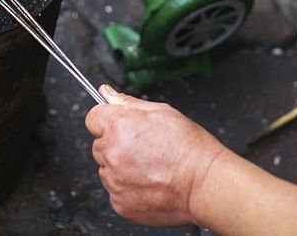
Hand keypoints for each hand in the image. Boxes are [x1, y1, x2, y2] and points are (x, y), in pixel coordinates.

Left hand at [85, 85, 226, 226]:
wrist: (204, 184)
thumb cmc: (189, 148)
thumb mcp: (162, 112)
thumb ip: (128, 102)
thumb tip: (107, 92)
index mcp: (118, 126)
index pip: (92, 118)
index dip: (107, 120)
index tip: (120, 125)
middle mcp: (111, 153)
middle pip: (99, 145)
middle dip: (116, 144)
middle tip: (145, 148)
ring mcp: (113, 182)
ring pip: (106, 170)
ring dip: (120, 167)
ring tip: (151, 167)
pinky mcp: (119, 203)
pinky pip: (116, 192)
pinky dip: (128, 189)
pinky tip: (150, 183)